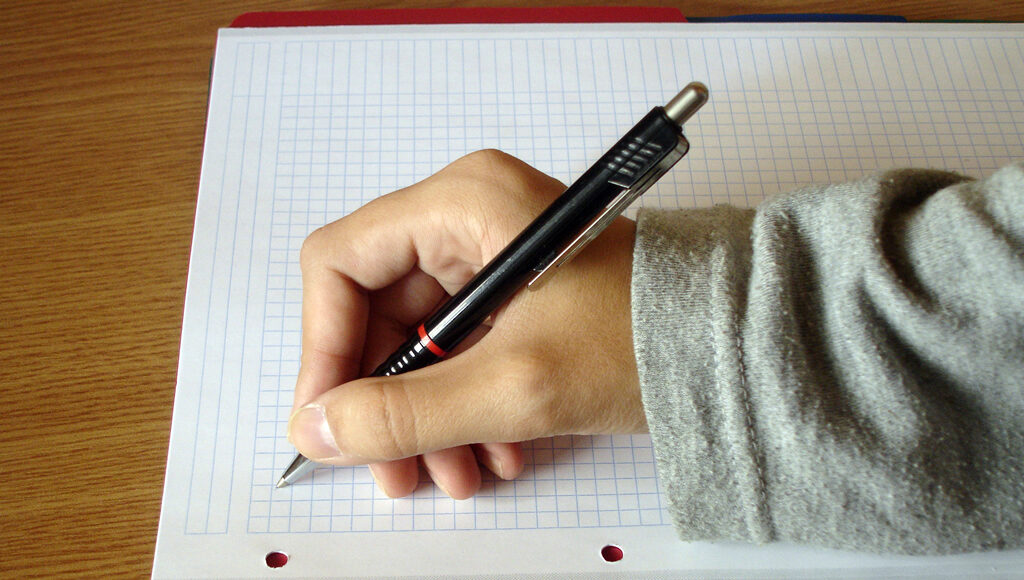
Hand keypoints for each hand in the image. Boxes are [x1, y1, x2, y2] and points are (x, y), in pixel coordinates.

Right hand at [287, 149, 644, 499]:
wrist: (729, 347)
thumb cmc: (638, 341)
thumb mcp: (513, 386)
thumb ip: (405, 413)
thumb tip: (316, 429)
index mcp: (461, 203)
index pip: (341, 262)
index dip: (322, 345)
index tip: (328, 419)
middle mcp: (468, 216)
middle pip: (377, 310)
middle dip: (384, 399)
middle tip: (393, 471)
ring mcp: (492, 254)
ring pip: (417, 340)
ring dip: (426, 416)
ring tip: (455, 475)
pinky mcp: (513, 292)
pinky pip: (459, 349)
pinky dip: (464, 404)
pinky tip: (494, 452)